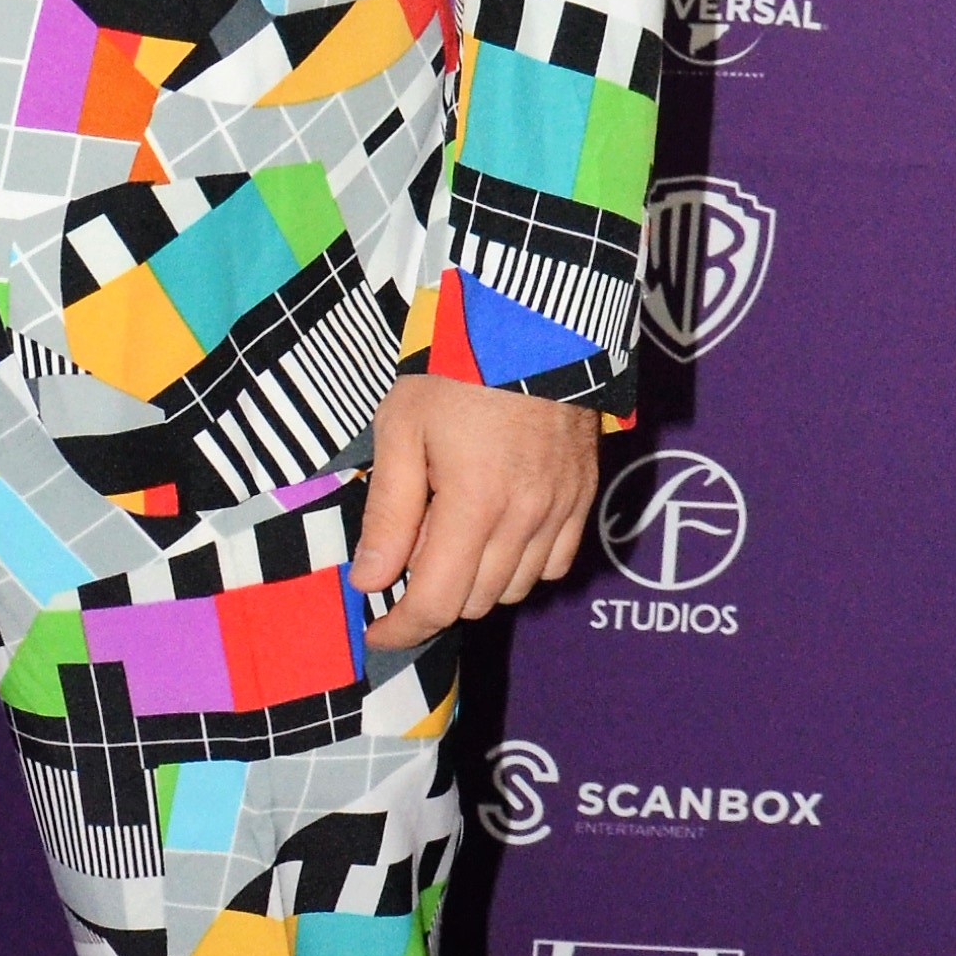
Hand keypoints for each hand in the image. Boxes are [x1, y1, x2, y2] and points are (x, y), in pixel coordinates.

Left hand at [349, 381, 601, 645]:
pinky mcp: (585, 494)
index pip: (437, 601)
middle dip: (434, 597)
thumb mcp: (401, 432)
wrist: (532, 322)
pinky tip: (498, 533)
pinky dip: (523, 566)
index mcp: (475, 504)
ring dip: (478, 583)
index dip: (403, 629)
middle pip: (476, 602)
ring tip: (451, 534)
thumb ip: (388, 514)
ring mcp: (563, 508)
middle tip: (407, 556)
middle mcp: (526, 517)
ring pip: (517, 588)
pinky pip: (556, 563)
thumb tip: (370, 581)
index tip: (378, 633)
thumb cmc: (455, 370)